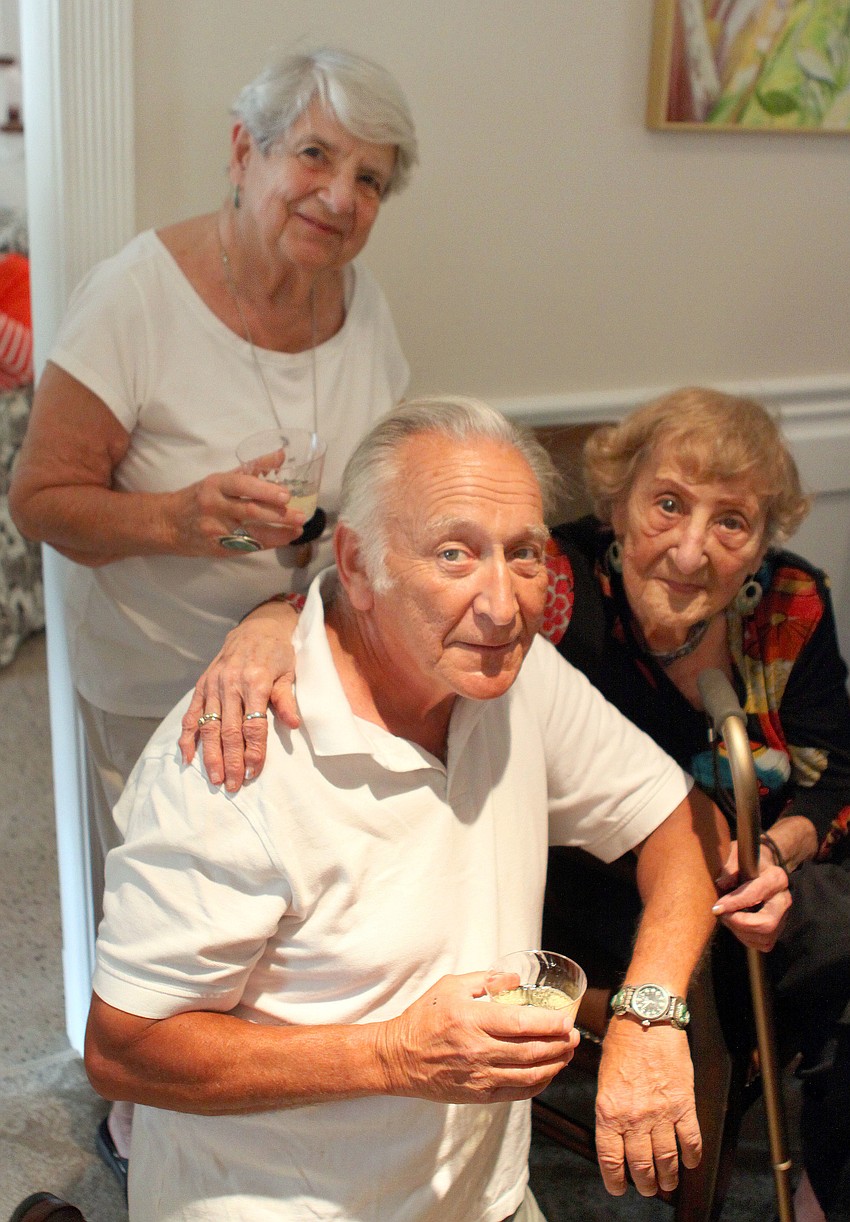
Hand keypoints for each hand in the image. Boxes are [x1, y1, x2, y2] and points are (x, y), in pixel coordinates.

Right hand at [170, 466, 307, 555]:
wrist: (168, 524)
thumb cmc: (200, 497)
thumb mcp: (221, 478)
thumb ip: (252, 468)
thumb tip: (281, 455)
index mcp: (215, 484)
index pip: (242, 485)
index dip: (265, 490)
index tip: (286, 495)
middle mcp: (214, 506)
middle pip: (250, 511)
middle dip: (278, 515)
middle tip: (300, 516)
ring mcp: (216, 530)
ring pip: (251, 533)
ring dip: (279, 533)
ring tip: (298, 530)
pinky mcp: (218, 548)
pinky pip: (248, 547)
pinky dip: (268, 543)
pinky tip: (283, 538)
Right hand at [179, 600, 300, 789]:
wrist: (256, 627)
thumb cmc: (277, 653)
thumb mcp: (288, 672)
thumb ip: (286, 699)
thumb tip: (293, 724)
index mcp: (256, 682)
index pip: (254, 725)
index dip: (253, 751)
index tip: (252, 773)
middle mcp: (231, 684)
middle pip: (230, 730)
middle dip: (231, 760)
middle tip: (231, 785)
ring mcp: (213, 685)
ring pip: (209, 726)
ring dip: (210, 755)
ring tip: (214, 778)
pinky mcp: (202, 685)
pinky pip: (192, 714)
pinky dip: (187, 737)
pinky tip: (187, 757)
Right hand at [377, 973, 578, 1104]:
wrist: (399, 1058)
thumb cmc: (424, 1018)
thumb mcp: (450, 986)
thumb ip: (485, 980)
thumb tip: (515, 979)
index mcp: (472, 1020)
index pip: (521, 1024)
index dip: (549, 1024)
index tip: (567, 1020)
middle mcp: (478, 1050)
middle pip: (531, 1051)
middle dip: (559, 1044)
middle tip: (574, 1037)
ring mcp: (479, 1076)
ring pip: (528, 1075)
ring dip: (554, 1065)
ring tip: (567, 1055)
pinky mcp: (478, 1095)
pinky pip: (516, 1092)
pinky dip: (537, 1084)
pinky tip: (547, 1074)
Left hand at [595, 1017, 700, 1196]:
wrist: (647, 1019)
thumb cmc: (622, 1042)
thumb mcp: (604, 1078)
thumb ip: (610, 1109)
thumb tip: (614, 1135)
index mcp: (609, 1111)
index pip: (610, 1159)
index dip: (614, 1179)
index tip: (618, 1187)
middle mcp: (634, 1117)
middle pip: (641, 1165)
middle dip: (644, 1183)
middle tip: (646, 1188)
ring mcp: (661, 1113)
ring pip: (667, 1160)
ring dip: (668, 1176)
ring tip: (668, 1182)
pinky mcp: (684, 1104)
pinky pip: (691, 1141)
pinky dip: (692, 1156)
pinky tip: (690, 1162)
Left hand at [711, 840, 790, 951]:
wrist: (765, 868)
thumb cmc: (749, 861)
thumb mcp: (738, 855)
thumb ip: (730, 869)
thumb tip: (722, 884)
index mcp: (776, 878)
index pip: (755, 895)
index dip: (734, 903)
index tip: (716, 908)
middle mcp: (784, 899)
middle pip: (767, 923)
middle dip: (739, 924)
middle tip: (722, 915)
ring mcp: (784, 916)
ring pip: (765, 937)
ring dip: (740, 932)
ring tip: (727, 918)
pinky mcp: (779, 928)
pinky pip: (765, 943)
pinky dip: (748, 939)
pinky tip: (737, 925)